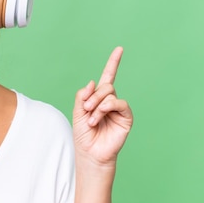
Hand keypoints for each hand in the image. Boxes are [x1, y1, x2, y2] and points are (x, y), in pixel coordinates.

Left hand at [73, 47, 132, 166]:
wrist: (90, 153)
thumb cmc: (84, 135)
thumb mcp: (77, 112)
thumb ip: (83, 96)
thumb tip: (92, 82)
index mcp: (98, 98)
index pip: (107, 77)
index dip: (113, 63)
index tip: (119, 49)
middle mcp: (110, 101)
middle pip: (106, 85)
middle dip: (93, 96)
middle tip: (86, 110)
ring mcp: (119, 109)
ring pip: (110, 93)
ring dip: (97, 104)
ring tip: (91, 119)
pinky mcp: (126, 117)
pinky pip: (119, 103)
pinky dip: (107, 107)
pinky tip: (99, 116)